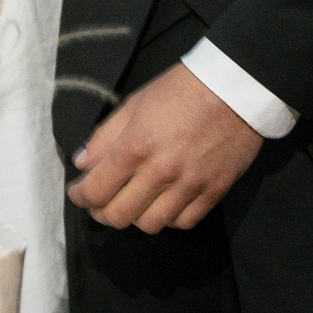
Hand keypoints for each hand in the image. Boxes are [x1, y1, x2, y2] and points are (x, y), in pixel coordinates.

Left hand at [66, 64, 262, 233]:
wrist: (235, 88)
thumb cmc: (181, 89)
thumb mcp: (134, 103)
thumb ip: (104, 136)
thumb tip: (82, 163)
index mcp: (135, 147)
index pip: (96, 190)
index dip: (79, 196)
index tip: (78, 192)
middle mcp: (160, 173)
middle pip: (119, 216)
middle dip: (102, 212)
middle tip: (100, 202)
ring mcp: (190, 185)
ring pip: (151, 225)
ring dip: (135, 217)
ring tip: (132, 204)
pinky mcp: (214, 192)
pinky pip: (184, 222)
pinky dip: (169, 218)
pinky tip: (163, 205)